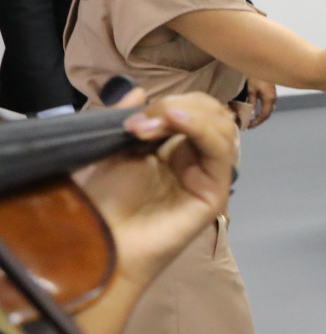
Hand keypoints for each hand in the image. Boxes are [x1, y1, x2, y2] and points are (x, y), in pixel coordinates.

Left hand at [72, 93, 238, 293]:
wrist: (98, 243)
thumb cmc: (100, 204)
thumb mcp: (110, 149)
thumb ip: (128, 118)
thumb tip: (139, 90)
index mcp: (175, 149)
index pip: (194, 109)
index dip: (169, 102)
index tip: (131, 118)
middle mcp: (196, 159)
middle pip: (212, 112)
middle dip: (177, 105)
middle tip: (140, 123)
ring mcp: (208, 176)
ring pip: (221, 125)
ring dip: (185, 114)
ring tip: (150, 126)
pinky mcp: (214, 192)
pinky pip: (221, 150)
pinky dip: (201, 128)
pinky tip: (176, 122)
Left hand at [242, 78, 274, 128]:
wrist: (264, 65)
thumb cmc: (256, 75)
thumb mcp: (251, 89)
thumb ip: (251, 102)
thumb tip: (250, 114)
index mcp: (269, 98)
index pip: (264, 115)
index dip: (256, 122)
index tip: (248, 126)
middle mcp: (273, 98)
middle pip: (267, 114)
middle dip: (258, 121)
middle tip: (248, 126)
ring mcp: (273, 96)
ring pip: (268, 110)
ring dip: (259, 116)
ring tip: (251, 120)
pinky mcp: (271, 93)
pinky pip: (267, 105)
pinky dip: (261, 111)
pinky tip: (255, 112)